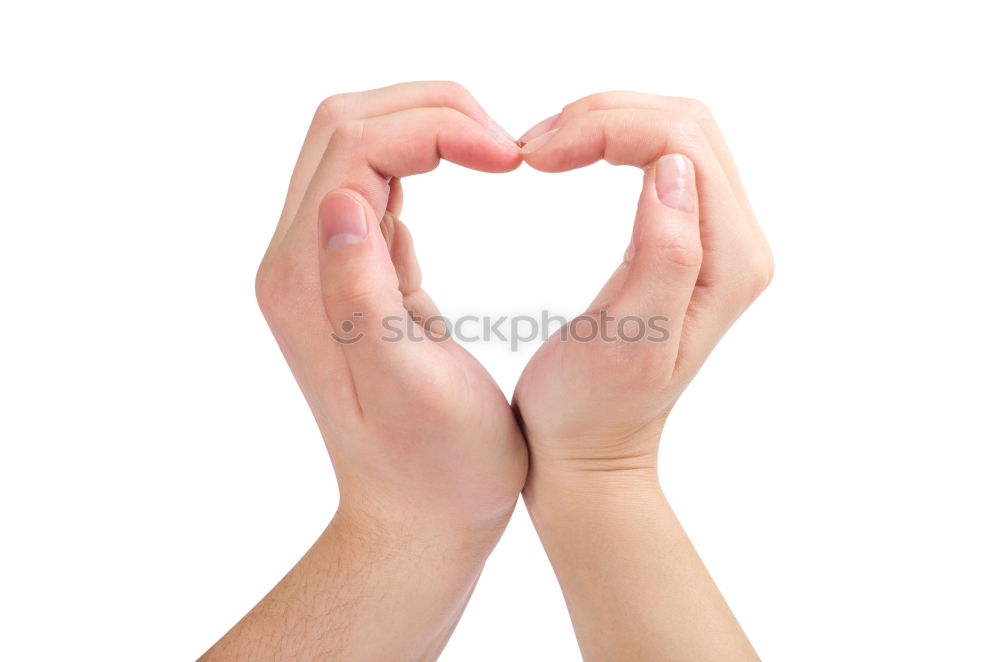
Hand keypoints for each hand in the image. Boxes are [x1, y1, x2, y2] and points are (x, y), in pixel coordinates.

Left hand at [204, 82, 526, 660]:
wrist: (416, 518)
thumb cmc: (438, 469)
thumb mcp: (409, 389)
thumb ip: (364, 295)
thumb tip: (345, 202)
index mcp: (309, 283)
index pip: (355, 146)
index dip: (435, 126)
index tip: (509, 155)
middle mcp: (298, 263)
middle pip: (347, 126)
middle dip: (430, 110)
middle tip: (505, 146)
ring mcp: (320, 267)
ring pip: (359, 146)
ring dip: (427, 128)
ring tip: (495, 154)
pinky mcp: (350, 276)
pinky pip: (373, 185)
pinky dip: (421, 162)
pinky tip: (465, 180)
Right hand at [514, 92, 772, 478]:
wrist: (590, 449)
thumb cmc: (592, 409)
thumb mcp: (628, 343)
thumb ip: (665, 257)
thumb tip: (672, 171)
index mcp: (730, 263)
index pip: (681, 143)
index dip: (606, 128)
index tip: (535, 156)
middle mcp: (737, 243)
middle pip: (684, 124)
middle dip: (604, 116)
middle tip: (533, 148)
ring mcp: (715, 239)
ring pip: (672, 133)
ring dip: (604, 123)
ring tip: (541, 150)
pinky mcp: (686, 239)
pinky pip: (659, 157)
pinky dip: (610, 141)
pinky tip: (570, 158)